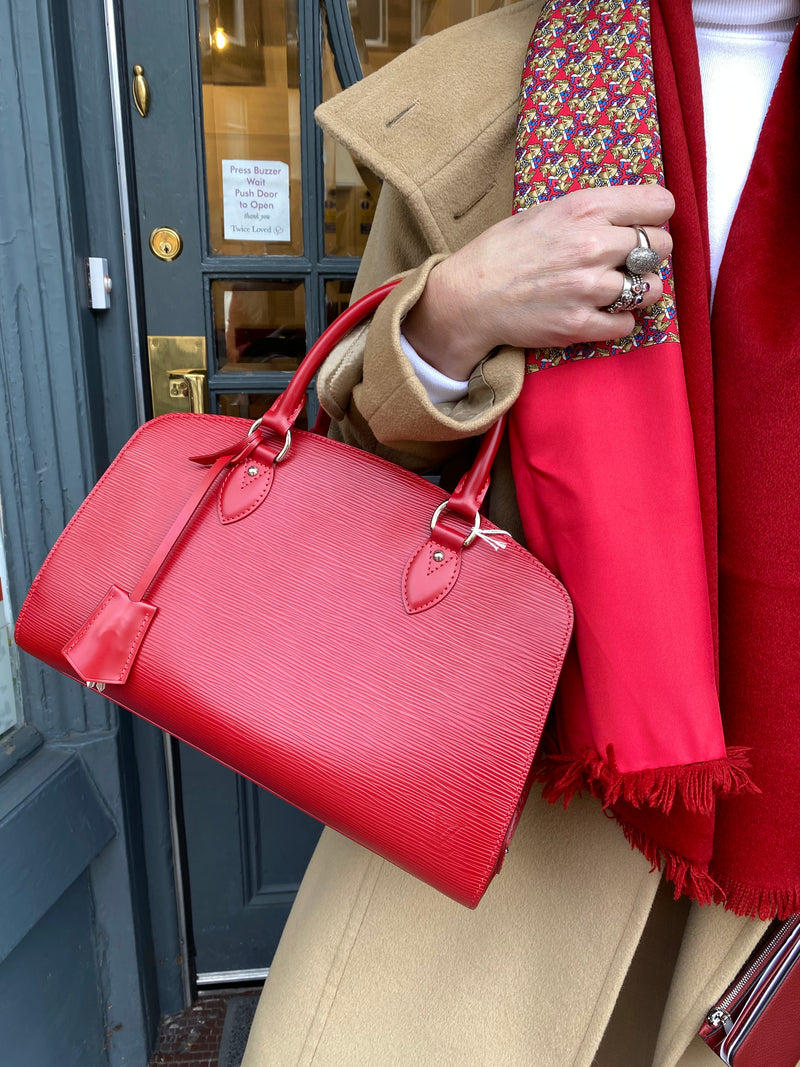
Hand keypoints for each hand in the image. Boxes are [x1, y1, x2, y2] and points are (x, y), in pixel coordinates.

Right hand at [402, 184, 674, 380]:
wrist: (469, 296)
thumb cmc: (504, 251)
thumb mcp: (547, 211)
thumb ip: (591, 211)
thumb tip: (631, 217)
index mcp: (585, 208)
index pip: (659, 204)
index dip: (655, 216)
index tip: (644, 226)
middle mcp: (593, 245)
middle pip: (661, 247)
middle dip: (648, 256)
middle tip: (627, 263)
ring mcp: (589, 287)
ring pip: (651, 289)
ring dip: (638, 291)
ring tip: (616, 291)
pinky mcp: (580, 324)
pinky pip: (627, 323)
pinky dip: (618, 321)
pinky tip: (599, 314)